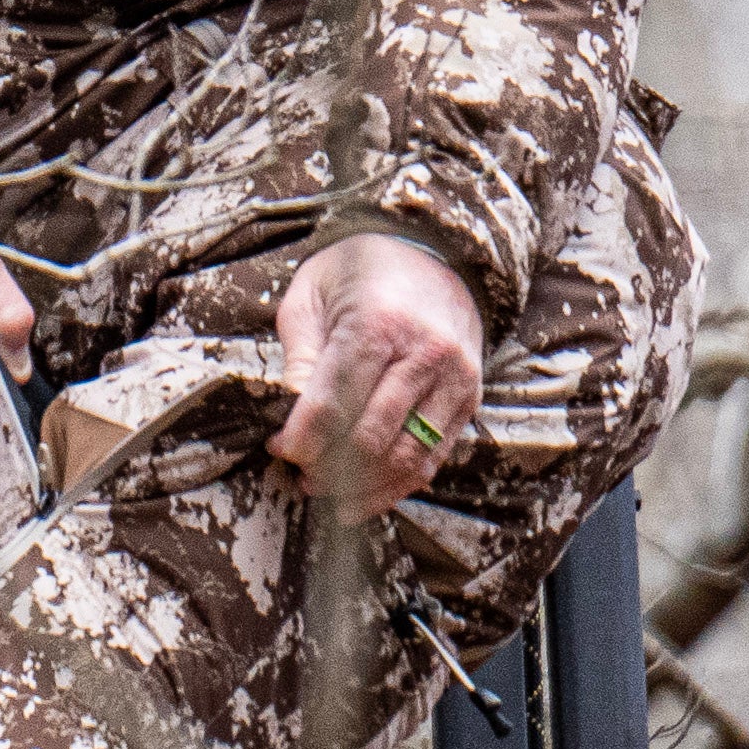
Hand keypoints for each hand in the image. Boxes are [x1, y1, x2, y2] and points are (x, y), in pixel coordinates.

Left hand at [270, 232, 485, 523]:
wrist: (432, 252)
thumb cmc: (358, 273)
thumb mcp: (311, 296)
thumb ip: (299, 356)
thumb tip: (287, 415)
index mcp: (378, 323)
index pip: (334, 403)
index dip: (301, 438)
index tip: (279, 449)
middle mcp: (423, 353)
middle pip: (369, 437)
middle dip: (327, 467)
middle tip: (300, 476)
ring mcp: (453, 378)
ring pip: (406, 457)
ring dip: (362, 488)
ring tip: (327, 493)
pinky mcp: (470, 398)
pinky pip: (433, 458)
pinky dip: (397, 485)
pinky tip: (366, 496)